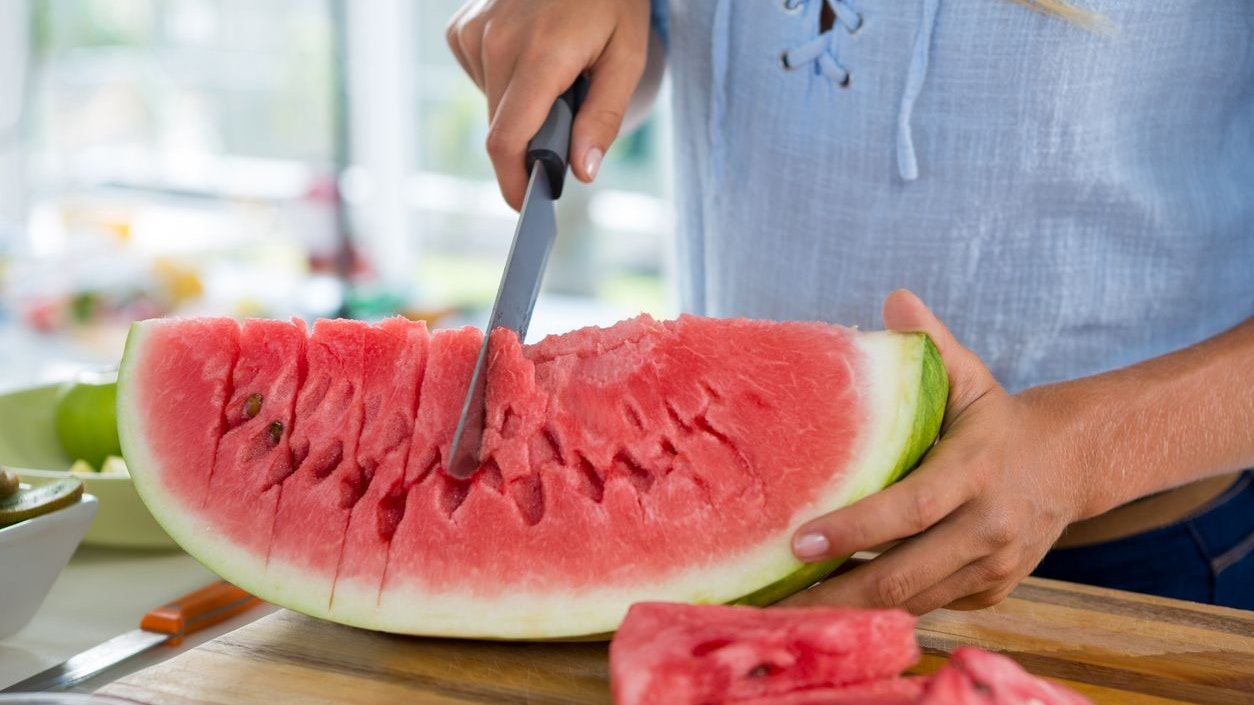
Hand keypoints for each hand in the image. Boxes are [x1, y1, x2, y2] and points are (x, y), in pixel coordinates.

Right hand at [446, 0, 651, 209]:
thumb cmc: (610, 0)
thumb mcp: (626, 57)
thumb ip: (603, 118)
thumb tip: (580, 171)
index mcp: (540, 56)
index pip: (507, 139)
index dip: (513, 181)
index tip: (525, 204)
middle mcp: (497, 43)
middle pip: (501, 129)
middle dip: (530, 142)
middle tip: (568, 120)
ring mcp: (475, 32)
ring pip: (491, 105)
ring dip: (520, 108)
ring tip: (555, 73)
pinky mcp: (463, 27)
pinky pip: (479, 77)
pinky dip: (503, 81)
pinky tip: (528, 54)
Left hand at [780, 290, 1087, 612]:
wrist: (1071, 464)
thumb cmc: (997, 419)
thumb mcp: (970, 377)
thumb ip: (931, 344)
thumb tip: (895, 300)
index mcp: (974, 472)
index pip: (908, 510)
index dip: (853, 530)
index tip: (798, 543)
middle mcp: (987, 528)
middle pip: (903, 575)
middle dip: (838, 593)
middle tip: (778, 602)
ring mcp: (993, 567)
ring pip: (913, 601)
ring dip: (854, 608)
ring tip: (794, 611)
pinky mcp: (991, 591)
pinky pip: (930, 605)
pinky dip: (885, 608)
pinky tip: (839, 605)